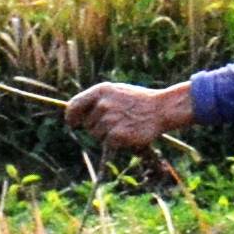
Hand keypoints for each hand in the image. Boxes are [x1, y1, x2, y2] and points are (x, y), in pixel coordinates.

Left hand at [70, 80, 193, 151]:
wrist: (162, 108)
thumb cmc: (139, 101)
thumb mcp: (116, 92)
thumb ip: (97, 100)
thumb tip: (74, 112)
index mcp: (100, 91)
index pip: (74, 105)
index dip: (71, 116)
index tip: (72, 123)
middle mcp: (102, 104)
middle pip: (86, 124)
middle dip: (96, 127)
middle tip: (115, 123)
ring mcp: (110, 119)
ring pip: (96, 135)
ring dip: (106, 135)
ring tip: (124, 126)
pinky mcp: (117, 134)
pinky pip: (108, 143)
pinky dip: (116, 142)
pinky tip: (128, 134)